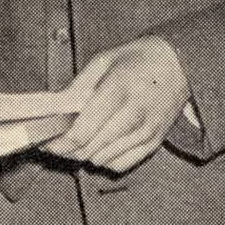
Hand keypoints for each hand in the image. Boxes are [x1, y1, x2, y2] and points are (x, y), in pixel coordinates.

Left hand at [42, 36, 189, 173]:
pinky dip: (104, 159)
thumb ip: (76, 87)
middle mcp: (134, 115)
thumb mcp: (102, 61)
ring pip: (103, 160)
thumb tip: (55, 111)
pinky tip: (99, 144)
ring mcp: (146, 132)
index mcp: (117, 90)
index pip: (82, 132)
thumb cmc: (136, 59)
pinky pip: (121, 164)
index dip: (58, 142)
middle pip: (89, 149)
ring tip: (76, 140)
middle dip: (66, 149)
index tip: (44, 141)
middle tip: (54, 141)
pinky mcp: (155, 142)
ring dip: (84, 154)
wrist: (180, 63)